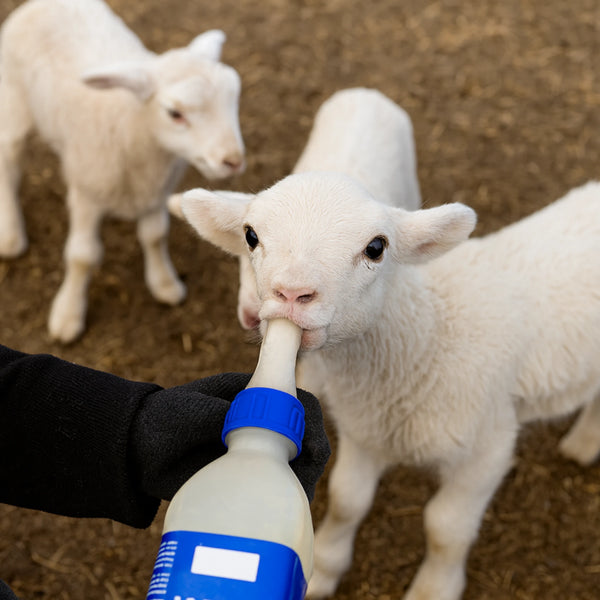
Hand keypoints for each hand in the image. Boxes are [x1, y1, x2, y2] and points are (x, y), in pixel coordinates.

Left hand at [131, 373, 329, 501]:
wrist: (136, 451)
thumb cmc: (161, 419)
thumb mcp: (187, 411)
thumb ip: (215, 413)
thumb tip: (253, 422)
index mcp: (255, 397)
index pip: (299, 404)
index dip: (311, 425)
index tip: (310, 450)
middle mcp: (263, 424)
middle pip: (305, 437)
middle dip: (312, 459)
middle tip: (301, 486)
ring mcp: (256, 454)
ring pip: (296, 466)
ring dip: (302, 484)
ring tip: (291, 506)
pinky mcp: (246, 481)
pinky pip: (277, 490)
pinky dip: (286, 502)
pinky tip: (280, 517)